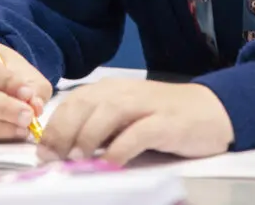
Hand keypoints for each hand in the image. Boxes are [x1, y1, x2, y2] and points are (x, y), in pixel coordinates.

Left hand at [36, 79, 233, 164]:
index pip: (73, 103)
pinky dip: (121, 149)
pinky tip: (111, 164)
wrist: (211, 110)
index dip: (54, 127)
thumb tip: (63, 151)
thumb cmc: (163, 118)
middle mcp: (125, 91)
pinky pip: (138, 133)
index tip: (42, 152)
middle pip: (84, 105)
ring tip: (75, 161)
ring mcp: (146, 105)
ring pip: (107, 114)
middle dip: (63, 132)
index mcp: (111, 89)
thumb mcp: (126, 118)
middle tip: (53, 159)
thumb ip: (98, 128)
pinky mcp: (166, 122)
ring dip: (87, 138)